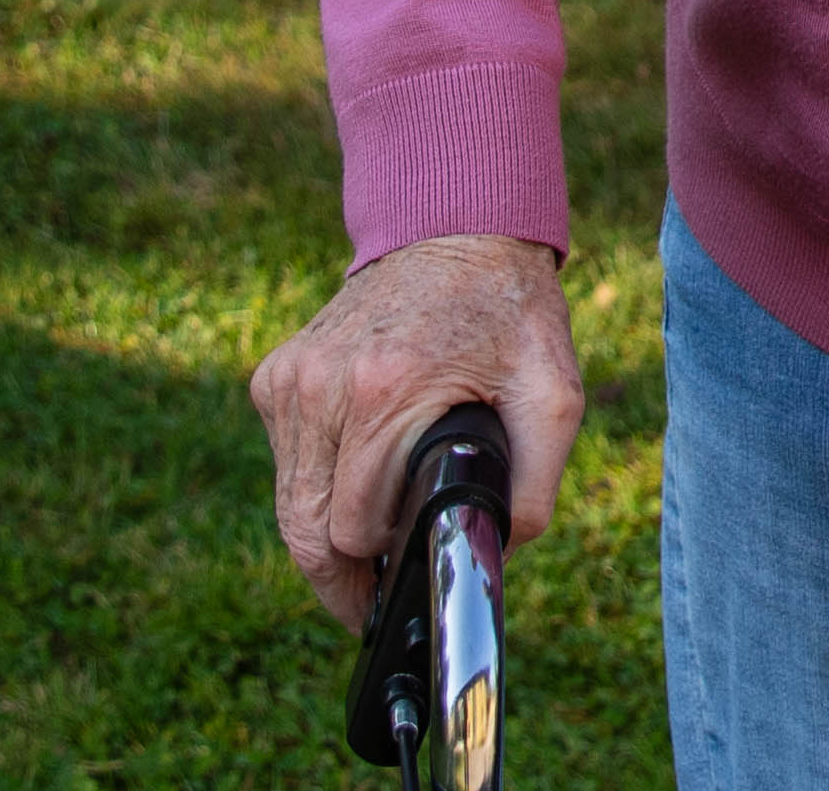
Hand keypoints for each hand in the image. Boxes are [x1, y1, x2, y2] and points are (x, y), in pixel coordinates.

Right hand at [250, 231, 585, 628]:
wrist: (456, 230)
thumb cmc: (509, 311)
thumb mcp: (553, 393)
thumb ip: (535, 482)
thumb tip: (499, 548)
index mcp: (383, 393)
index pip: (353, 530)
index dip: (380, 567)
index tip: (399, 588)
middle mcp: (320, 387)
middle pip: (304, 530)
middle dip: (339, 576)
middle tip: (373, 598)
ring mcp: (289, 380)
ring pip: (288, 503)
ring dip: (323, 533)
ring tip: (370, 548)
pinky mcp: (274, 376)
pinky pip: (285, 462)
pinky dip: (314, 484)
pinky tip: (358, 478)